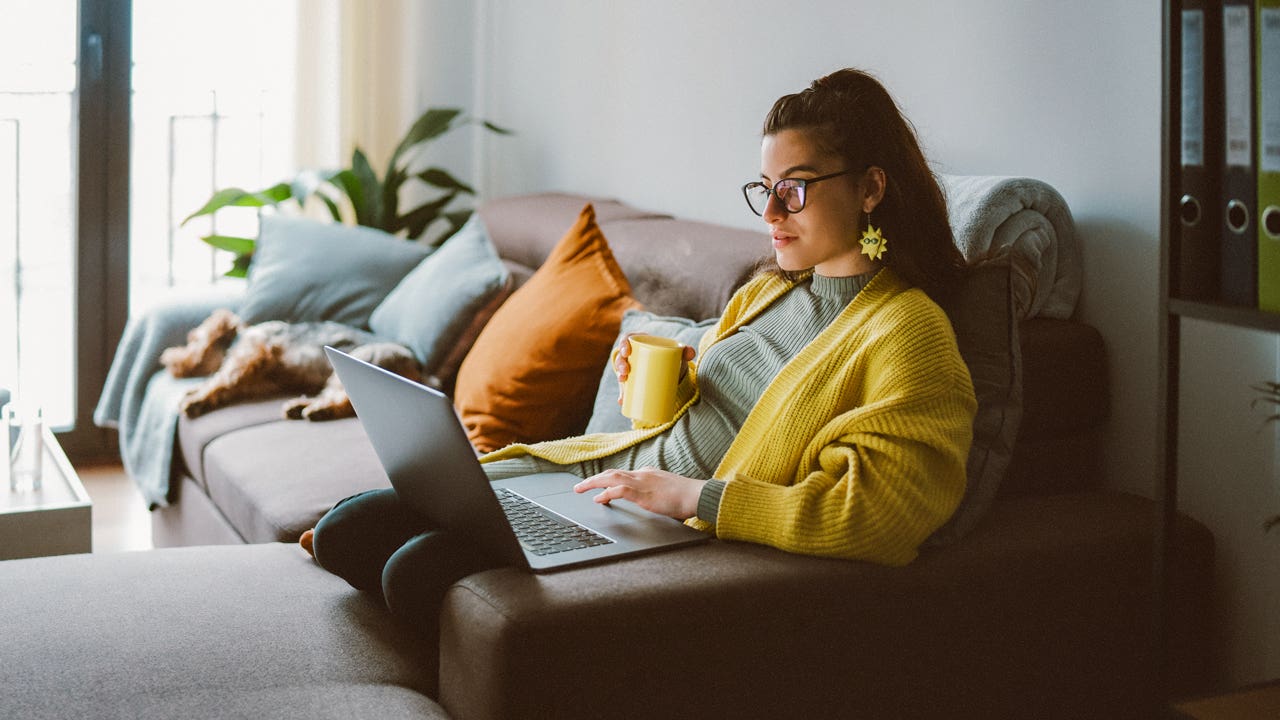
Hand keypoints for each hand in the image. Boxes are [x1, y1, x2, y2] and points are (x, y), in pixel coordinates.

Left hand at [573, 467, 704, 519]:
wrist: (697, 495)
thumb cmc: (686, 497)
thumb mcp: (667, 493)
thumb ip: (655, 495)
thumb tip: (651, 502)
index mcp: (647, 474)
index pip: (622, 475)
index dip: (606, 480)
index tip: (596, 487)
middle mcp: (642, 475)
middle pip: (612, 473)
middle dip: (594, 479)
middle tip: (579, 487)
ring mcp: (642, 483)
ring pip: (611, 478)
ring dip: (593, 483)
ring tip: (580, 489)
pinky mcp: (643, 493)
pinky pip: (620, 490)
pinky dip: (607, 493)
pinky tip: (599, 499)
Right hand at [614, 333, 696, 404]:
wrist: (671, 370)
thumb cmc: (671, 357)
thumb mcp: (676, 353)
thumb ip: (686, 351)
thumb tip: (690, 353)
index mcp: (639, 343)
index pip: (626, 339)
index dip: (623, 344)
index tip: (626, 352)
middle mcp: (632, 355)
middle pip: (621, 357)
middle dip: (620, 364)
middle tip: (626, 371)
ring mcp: (631, 369)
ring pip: (620, 372)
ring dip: (619, 377)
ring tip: (623, 382)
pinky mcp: (632, 382)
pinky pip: (624, 388)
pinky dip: (623, 395)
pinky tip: (621, 400)